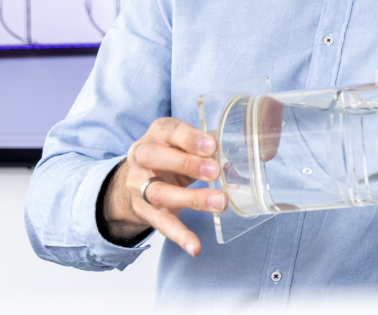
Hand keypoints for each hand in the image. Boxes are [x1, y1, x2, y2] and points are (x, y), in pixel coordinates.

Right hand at [103, 117, 227, 256]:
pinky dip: (180, 236)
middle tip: (215, 171)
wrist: (139, 179)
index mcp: (157, 133)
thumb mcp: (186, 142)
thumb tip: (238, 148)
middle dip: (186, 164)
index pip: (170, 131)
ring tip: (220, 203)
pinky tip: (195, 247)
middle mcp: (142, 157)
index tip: (212, 146)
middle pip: (155, 157)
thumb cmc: (172, 153)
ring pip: (160, 192)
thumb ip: (207, 143)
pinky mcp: (146, 211)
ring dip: (192, 198)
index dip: (190, 138)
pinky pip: (162, 224)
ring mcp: (140, 185)